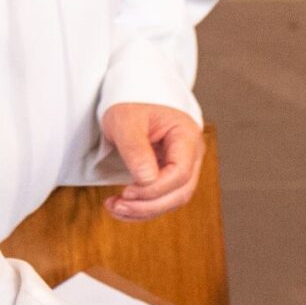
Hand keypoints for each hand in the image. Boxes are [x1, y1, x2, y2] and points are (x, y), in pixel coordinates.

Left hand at [100, 102, 204, 221]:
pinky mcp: (168, 175)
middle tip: (118, 205)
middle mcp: (190, 155)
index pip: (180, 173)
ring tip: (114, 207)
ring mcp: (181, 166)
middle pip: (180, 191)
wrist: (131, 94)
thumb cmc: (131, 101)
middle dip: (148, 205)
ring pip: (172, 200)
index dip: (155, 188)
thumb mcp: (127, 121)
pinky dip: (142, 208)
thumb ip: (136, 149)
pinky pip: (162, 198)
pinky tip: (122, 207)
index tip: (127, 190)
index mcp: (186, 136)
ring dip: (144, 210)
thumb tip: (146, 180)